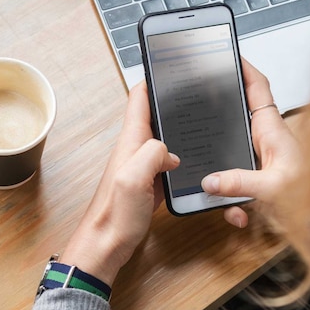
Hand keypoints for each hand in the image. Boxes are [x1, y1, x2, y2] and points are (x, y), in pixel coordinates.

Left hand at [61, 82, 179, 285]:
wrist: (105, 246)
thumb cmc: (114, 216)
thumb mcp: (133, 179)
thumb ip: (151, 154)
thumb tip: (170, 150)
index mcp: (131, 142)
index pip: (139, 99)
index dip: (154, 78)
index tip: (172, 63)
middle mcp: (136, 150)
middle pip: (155, 116)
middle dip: (174, 101)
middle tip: (198, 90)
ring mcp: (143, 167)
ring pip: (165, 139)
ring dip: (180, 129)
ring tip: (204, 119)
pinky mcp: (151, 184)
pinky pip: (169, 164)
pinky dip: (183, 158)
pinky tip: (198, 161)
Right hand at [201, 59, 301, 227]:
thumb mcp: (272, 187)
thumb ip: (240, 183)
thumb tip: (211, 181)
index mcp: (272, 129)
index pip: (257, 87)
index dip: (243, 68)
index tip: (227, 55)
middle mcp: (267, 140)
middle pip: (238, 117)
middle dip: (219, 120)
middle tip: (200, 114)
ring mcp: (263, 158)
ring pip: (233, 156)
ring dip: (225, 179)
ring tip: (224, 196)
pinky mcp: (262, 178)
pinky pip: (238, 185)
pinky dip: (235, 202)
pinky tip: (239, 215)